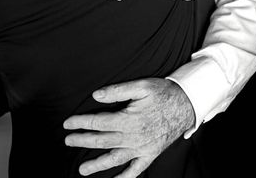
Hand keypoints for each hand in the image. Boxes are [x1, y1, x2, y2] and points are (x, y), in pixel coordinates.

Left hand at [63, 78, 194, 177]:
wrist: (187, 105)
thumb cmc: (164, 93)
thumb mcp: (142, 86)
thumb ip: (118, 91)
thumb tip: (96, 95)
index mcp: (129, 119)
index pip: (98, 122)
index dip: (81, 122)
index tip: (67, 123)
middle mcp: (133, 137)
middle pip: (102, 141)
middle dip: (82, 141)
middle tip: (67, 140)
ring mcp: (142, 148)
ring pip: (115, 159)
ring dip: (97, 164)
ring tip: (82, 169)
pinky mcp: (150, 154)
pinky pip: (136, 170)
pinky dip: (125, 177)